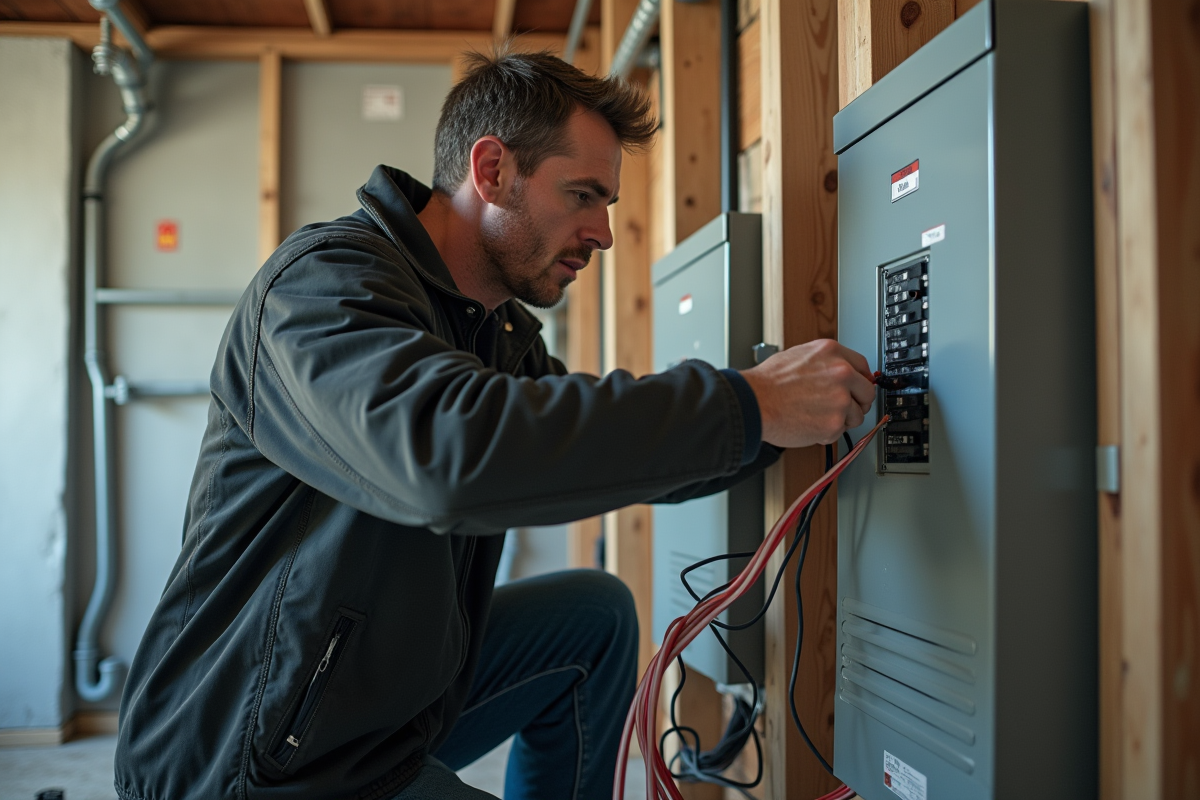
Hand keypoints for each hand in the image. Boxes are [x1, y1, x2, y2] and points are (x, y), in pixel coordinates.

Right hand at [739, 339, 875, 447]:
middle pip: (867, 393)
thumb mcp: (799, 355)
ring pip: (857, 416)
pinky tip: (809, 423)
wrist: (755, 402)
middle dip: (857, 402)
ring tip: (817, 416)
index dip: (861, 380)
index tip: (859, 388)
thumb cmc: (769, 382)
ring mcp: (840, 400)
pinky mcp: (834, 423)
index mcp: (832, 353)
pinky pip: (840, 431)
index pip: (864, 367)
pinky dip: (827, 432)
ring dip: (841, 420)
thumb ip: (825, 362)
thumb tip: (840, 371)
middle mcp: (841, 373)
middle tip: (842, 408)